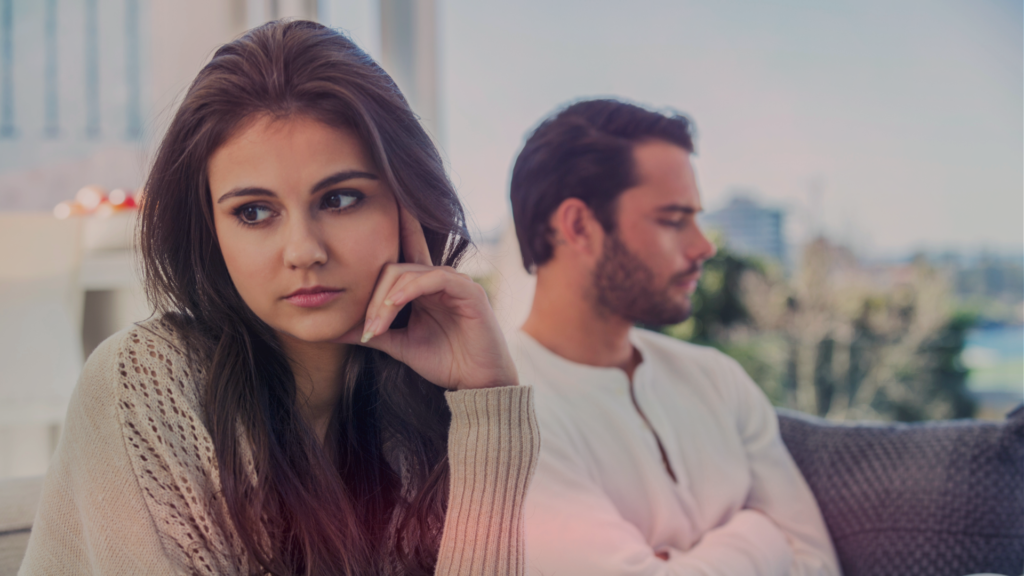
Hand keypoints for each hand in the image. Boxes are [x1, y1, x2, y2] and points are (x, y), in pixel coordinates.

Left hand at [337, 205, 518, 390]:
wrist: (477, 382)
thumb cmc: (445, 362)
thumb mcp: (399, 345)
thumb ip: (371, 334)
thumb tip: (332, 332)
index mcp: (424, 288)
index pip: (402, 254)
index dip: (389, 232)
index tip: (361, 230)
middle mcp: (439, 279)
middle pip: (395, 267)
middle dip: (375, 297)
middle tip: (367, 329)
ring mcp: (455, 281)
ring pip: (411, 271)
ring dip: (387, 299)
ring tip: (376, 326)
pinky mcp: (469, 290)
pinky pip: (435, 277)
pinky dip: (412, 289)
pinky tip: (396, 304)